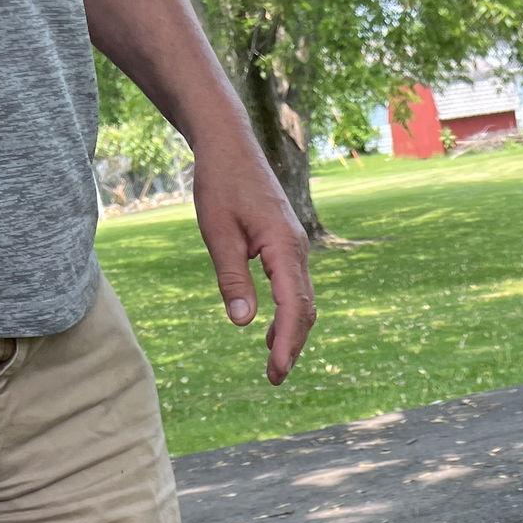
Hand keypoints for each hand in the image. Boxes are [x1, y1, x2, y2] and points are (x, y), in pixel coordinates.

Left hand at [193, 145, 315, 384]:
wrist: (229, 144)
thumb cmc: (219, 183)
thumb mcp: (217, 232)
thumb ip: (231, 278)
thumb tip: (242, 323)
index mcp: (283, 246)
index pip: (293, 306)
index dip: (286, 343)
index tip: (275, 371)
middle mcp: (297, 249)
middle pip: (305, 309)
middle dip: (292, 346)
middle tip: (274, 378)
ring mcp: (295, 247)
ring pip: (303, 300)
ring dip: (291, 332)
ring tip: (274, 362)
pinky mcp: (287, 245)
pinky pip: (295, 287)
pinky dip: (288, 314)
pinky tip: (272, 330)